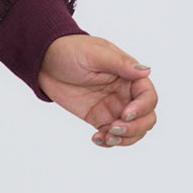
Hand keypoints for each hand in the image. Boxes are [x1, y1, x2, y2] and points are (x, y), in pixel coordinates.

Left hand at [37, 34, 156, 148]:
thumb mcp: (94, 54)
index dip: (142, 108)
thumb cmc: (70, 50)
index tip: (125, 114)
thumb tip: (146, 70)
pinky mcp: (98, 118)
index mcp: (129, 75)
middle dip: (135, 128)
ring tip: (106, 137)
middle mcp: (125, 93)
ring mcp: (113, 107)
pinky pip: (111, 135)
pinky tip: (96, 139)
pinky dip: (108, 142)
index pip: (148, 96)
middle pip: (146, 117)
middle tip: (113, 129)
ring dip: (125, 139)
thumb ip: (120, 64)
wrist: (44, 61)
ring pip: (133, 130)